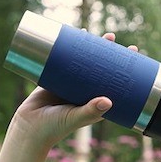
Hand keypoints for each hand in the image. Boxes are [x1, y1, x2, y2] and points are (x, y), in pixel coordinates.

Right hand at [9, 33, 137, 144]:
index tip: (132, 53)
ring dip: (88, 48)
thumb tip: (108, 101)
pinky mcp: (55, 80)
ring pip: (82, 62)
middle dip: (106, 52)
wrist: (28, 128)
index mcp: (95, 102)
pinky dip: (68, 49)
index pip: (113, 82)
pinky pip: (64, 61)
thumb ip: (89, 111)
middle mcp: (84, 92)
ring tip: (93, 33)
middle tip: (112, 36)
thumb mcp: (75, 118)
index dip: (122, 68)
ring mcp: (69, 86)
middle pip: (99, 68)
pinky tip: (72, 35)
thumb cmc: (54, 128)